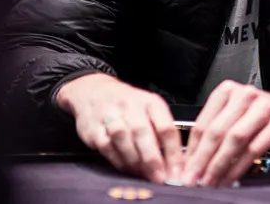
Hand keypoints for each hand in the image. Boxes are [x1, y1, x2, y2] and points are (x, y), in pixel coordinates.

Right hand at [55, 73, 182, 183]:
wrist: (94, 91)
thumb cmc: (129, 106)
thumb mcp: (150, 110)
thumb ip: (161, 134)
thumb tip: (173, 166)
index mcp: (151, 102)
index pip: (166, 127)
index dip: (172, 153)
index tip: (176, 173)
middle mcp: (130, 106)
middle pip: (142, 132)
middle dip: (152, 159)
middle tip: (158, 178)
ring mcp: (110, 115)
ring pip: (122, 139)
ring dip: (134, 161)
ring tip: (143, 175)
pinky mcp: (93, 128)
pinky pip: (106, 146)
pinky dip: (118, 161)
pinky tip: (126, 168)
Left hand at [181, 81, 269, 186]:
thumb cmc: (261, 116)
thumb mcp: (235, 116)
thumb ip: (215, 132)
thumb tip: (192, 160)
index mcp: (228, 91)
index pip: (204, 122)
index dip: (192, 149)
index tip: (184, 169)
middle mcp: (245, 95)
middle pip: (217, 132)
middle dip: (202, 159)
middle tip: (193, 179)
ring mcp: (262, 109)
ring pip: (234, 140)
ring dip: (219, 165)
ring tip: (210, 182)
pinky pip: (253, 149)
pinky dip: (239, 167)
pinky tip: (230, 178)